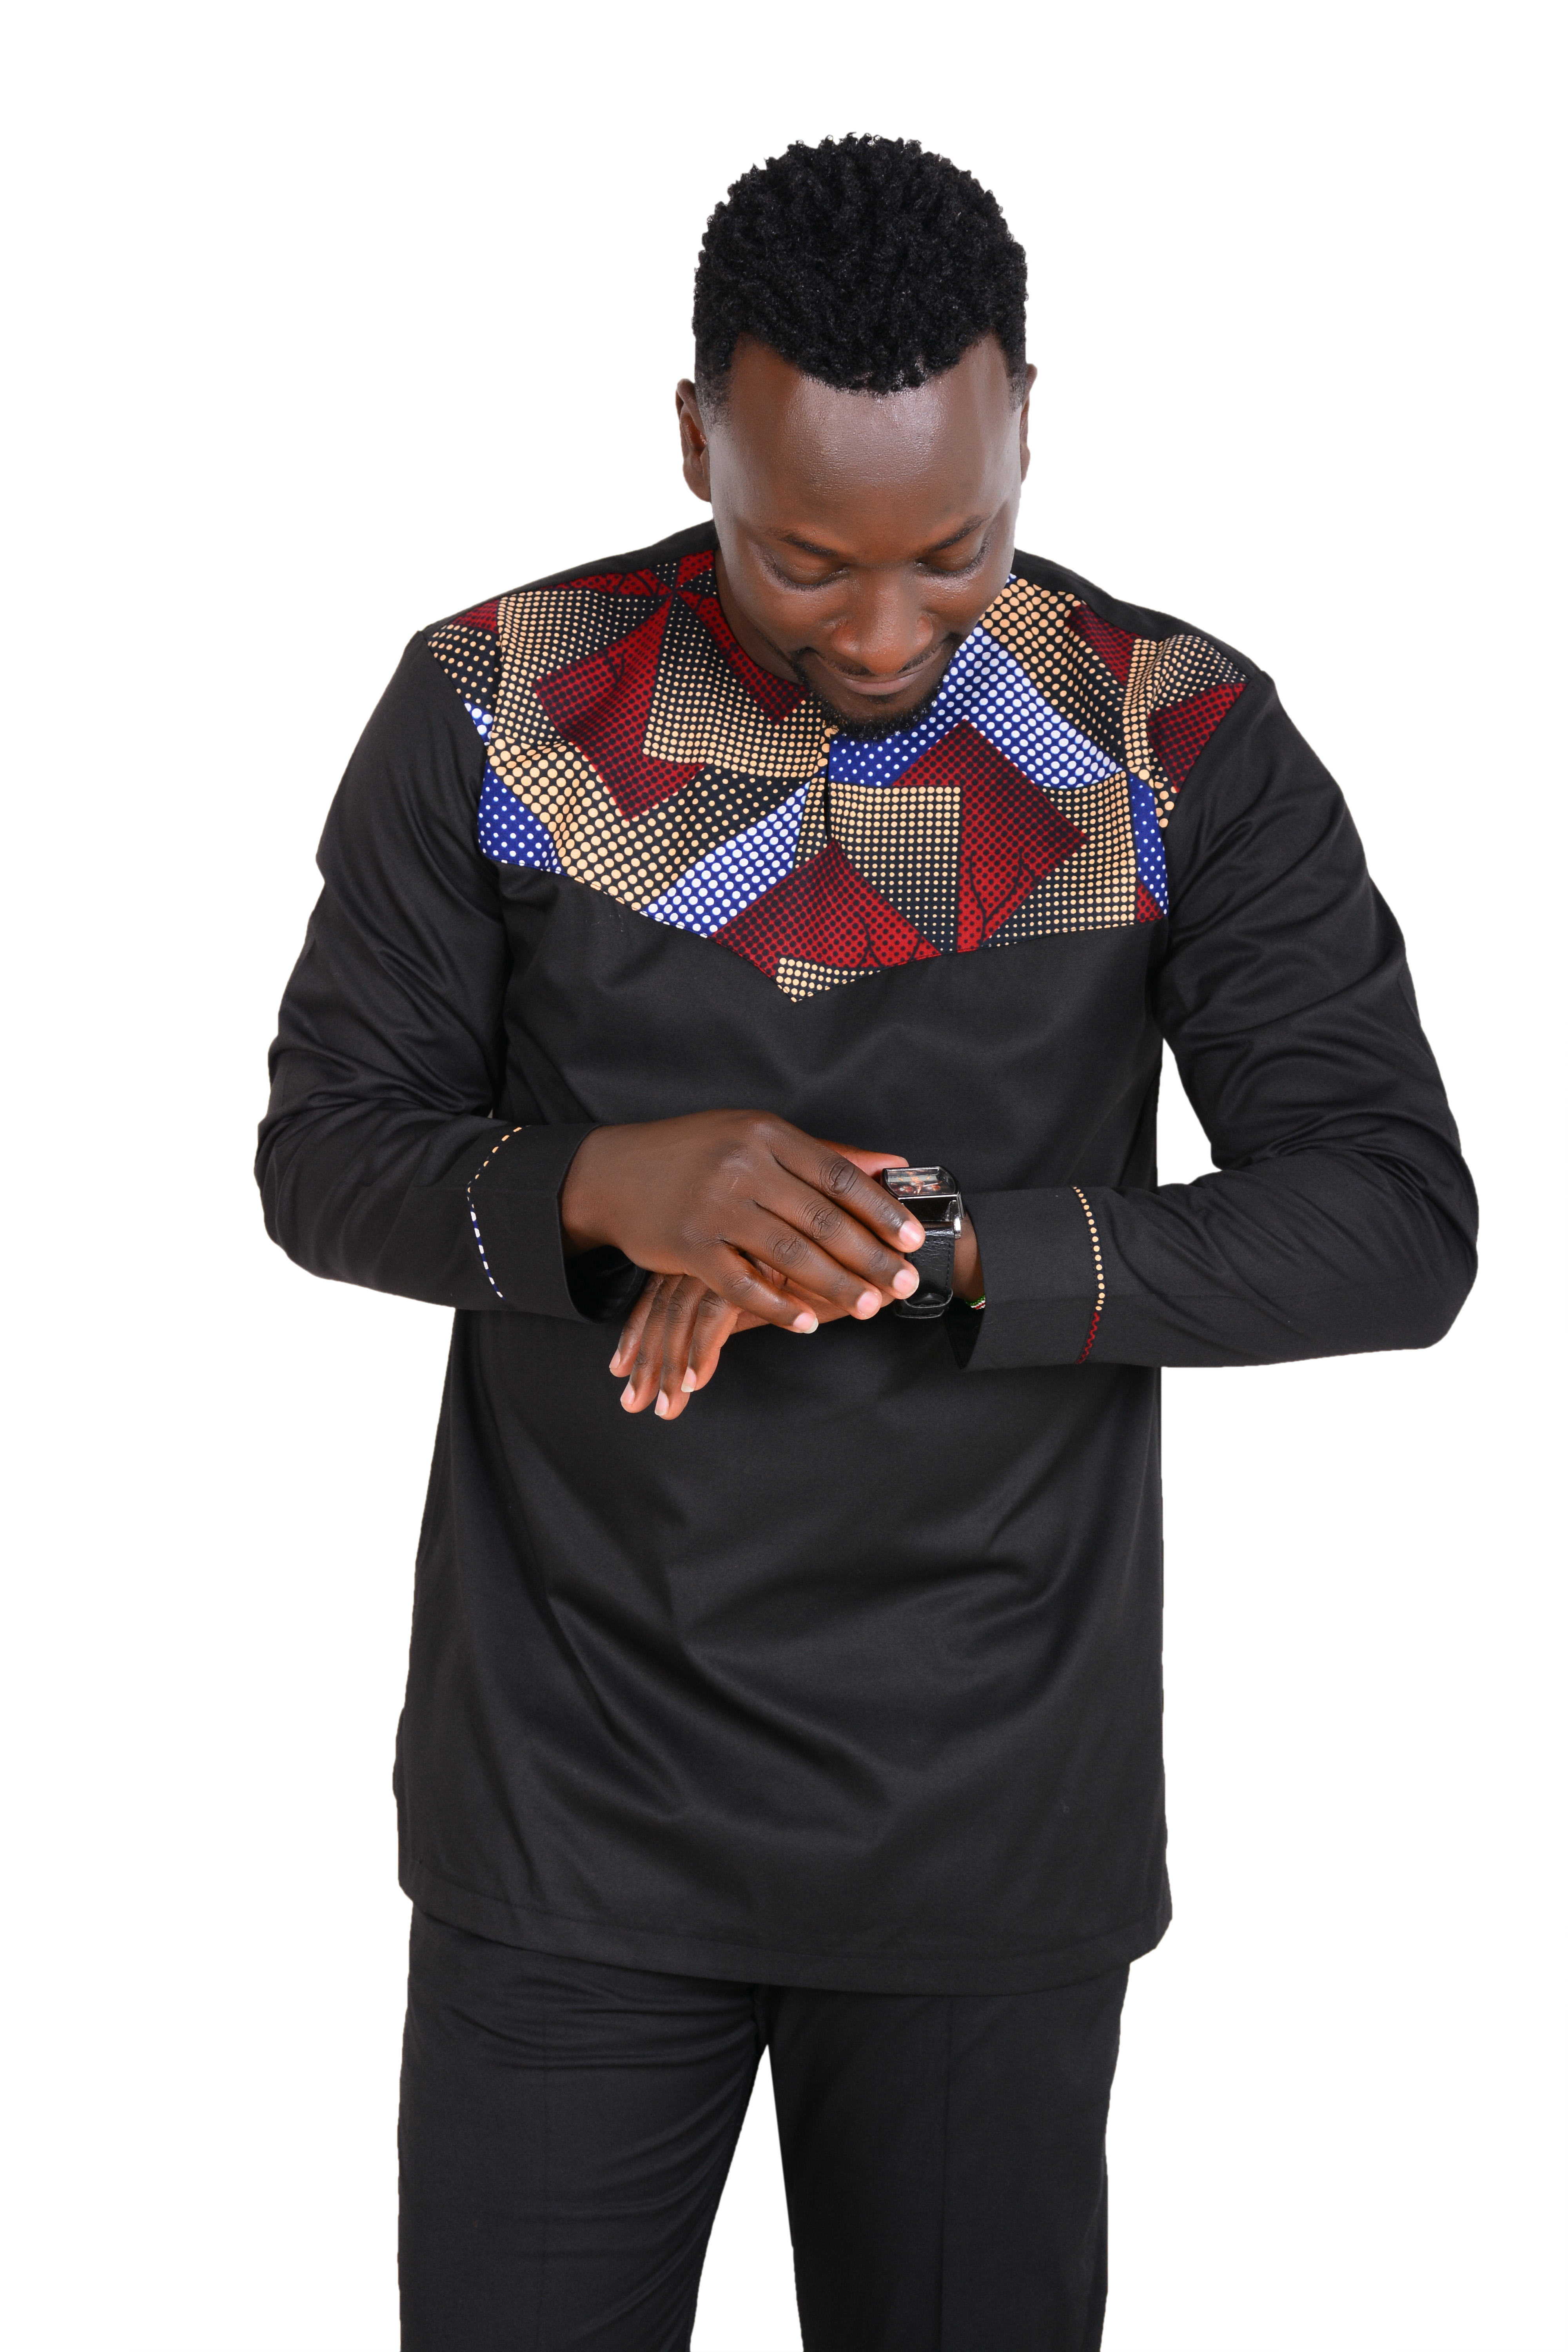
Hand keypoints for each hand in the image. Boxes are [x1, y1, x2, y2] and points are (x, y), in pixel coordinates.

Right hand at [609, 1145, 914, 1418]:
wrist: (614, 1172)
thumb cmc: (694, 1153)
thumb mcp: (754, 1137)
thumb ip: (822, 1155)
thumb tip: (890, 1164)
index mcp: (765, 1134)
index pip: (837, 1175)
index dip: (881, 1209)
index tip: (912, 1238)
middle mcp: (742, 1166)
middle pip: (822, 1219)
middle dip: (870, 1255)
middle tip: (903, 1282)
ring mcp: (713, 1207)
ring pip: (789, 1254)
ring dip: (835, 1285)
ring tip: (868, 1306)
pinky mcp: (689, 1246)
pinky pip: (743, 1285)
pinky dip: (779, 1307)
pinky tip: (807, 1322)